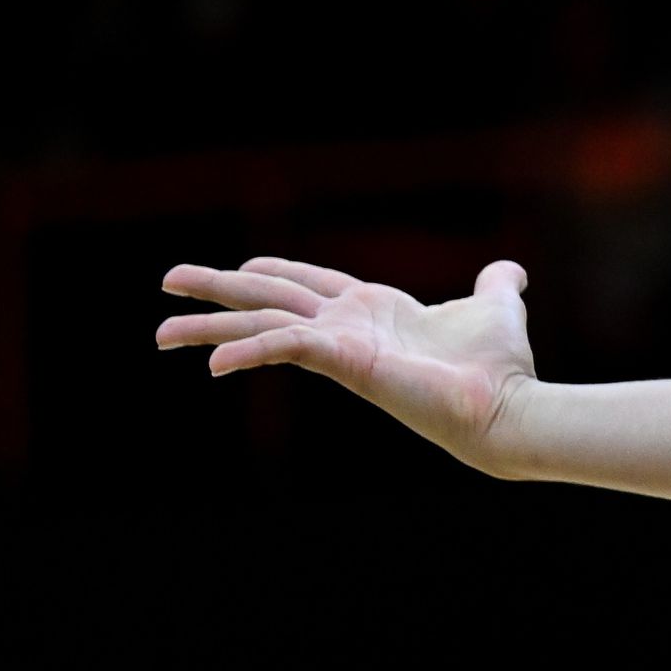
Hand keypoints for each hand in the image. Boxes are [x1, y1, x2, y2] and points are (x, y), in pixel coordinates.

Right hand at [156, 255, 539, 469]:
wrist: (509, 405)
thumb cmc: (502, 367)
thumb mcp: (496, 307)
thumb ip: (495, 286)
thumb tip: (511, 272)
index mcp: (372, 308)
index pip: (309, 282)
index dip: (276, 270)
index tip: (242, 266)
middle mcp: (349, 326)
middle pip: (269, 299)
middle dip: (217, 291)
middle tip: (166, 282)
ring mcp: (342, 346)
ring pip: (261, 326)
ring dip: (209, 329)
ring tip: (160, 333)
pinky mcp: (346, 361)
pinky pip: (286, 347)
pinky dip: (249, 352)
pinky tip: (214, 363)